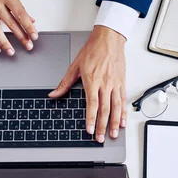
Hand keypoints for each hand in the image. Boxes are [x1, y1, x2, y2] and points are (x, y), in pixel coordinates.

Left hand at [49, 26, 126, 142]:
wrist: (109, 38)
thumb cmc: (93, 50)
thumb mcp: (75, 66)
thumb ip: (65, 83)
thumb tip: (53, 94)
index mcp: (93, 80)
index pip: (92, 104)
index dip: (91, 119)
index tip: (90, 130)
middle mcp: (105, 83)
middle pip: (105, 109)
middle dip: (103, 125)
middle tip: (101, 138)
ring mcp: (115, 83)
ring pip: (116, 106)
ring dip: (115, 122)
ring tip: (113, 134)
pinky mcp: (122, 82)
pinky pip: (123, 99)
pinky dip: (123, 112)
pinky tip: (122, 121)